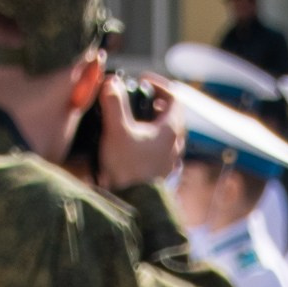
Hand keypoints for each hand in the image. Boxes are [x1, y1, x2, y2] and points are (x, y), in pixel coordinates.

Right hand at [99, 71, 182, 190]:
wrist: (132, 205)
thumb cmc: (128, 168)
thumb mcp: (117, 130)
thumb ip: (114, 103)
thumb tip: (111, 83)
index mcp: (172, 129)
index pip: (174, 96)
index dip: (158, 84)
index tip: (141, 80)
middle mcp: (176, 144)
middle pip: (171, 114)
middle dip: (154, 102)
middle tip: (137, 97)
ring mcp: (170, 159)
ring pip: (166, 132)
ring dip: (152, 121)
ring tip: (133, 118)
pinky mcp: (160, 171)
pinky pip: (160, 148)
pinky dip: (149, 139)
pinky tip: (132, 142)